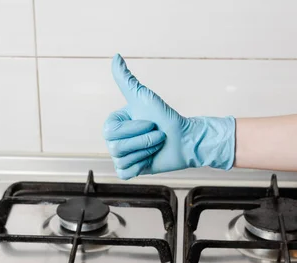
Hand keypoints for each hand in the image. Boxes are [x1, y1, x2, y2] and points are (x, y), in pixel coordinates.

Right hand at [103, 54, 235, 179]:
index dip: (133, 129)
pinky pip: (126, 172)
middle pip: (115, 147)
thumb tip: (115, 56)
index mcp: (113, 124)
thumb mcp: (143, 97)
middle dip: (142, 141)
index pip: (110, 132)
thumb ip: (126, 79)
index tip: (150, 122)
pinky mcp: (130, 170)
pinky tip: (150, 159)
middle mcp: (114, 141)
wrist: (185, 139)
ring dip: (146, 152)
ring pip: (122, 159)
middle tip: (157, 135)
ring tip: (157, 145)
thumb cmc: (166, 117)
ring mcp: (122, 156)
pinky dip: (141, 166)